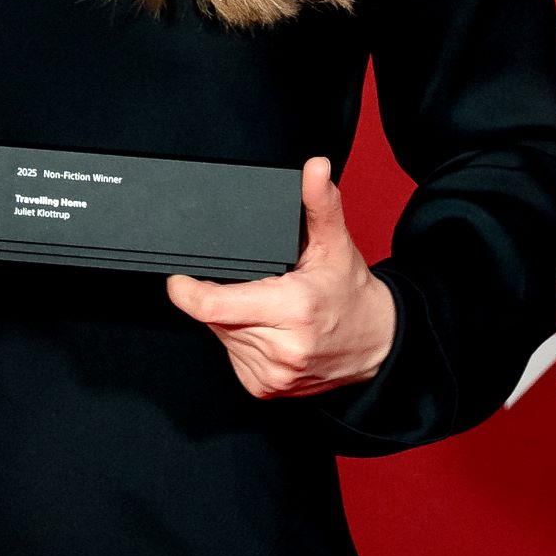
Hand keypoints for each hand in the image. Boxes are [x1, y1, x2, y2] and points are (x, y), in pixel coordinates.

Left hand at [165, 156, 396, 398]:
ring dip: (232, 318)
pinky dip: (241, 340)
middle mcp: (281, 348)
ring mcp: (271, 374)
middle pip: (215, 315)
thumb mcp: (335, 244)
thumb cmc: (351, 295)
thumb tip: (314, 168)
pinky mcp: (264, 388)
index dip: (186, 290)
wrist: (376, 345)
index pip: (213, 305)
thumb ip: (319, 203)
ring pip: (221, 335)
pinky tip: (267, 330)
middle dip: (224, 295)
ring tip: (268, 307)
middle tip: (258, 285)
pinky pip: (232, 355)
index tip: (179, 278)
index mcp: (293, 309)